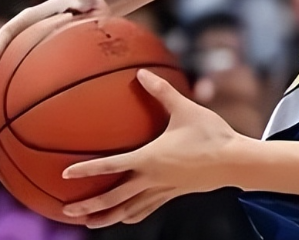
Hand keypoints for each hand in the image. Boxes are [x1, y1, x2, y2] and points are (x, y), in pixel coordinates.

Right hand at [0, 0, 107, 100]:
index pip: (7, 31)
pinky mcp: (23, 54)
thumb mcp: (85, 2)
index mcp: (29, 18)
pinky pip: (8, 73)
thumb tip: (83, 3)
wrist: (84, 6)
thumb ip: (82, 2)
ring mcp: (19, 43)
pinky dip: (1, 90)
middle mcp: (19, 30)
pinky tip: (1, 112)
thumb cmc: (85, 5)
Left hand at [61, 68, 238, 227]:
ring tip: (89, 224)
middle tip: (67, 212)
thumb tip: (141, 73)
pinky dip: (132, 215)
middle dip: (89, 207)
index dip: (87, 170)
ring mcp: (162, 189)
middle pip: (114, 198)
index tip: (66, 174)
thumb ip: (162, 91)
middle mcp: (151, 178)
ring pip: (128, 210)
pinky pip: (147, 208)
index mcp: (150, 158)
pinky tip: (126, 218)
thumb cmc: (210, 133)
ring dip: (107, 218)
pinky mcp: (173, 193)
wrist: (233, 161)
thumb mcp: (186, 108)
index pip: (111, 166)